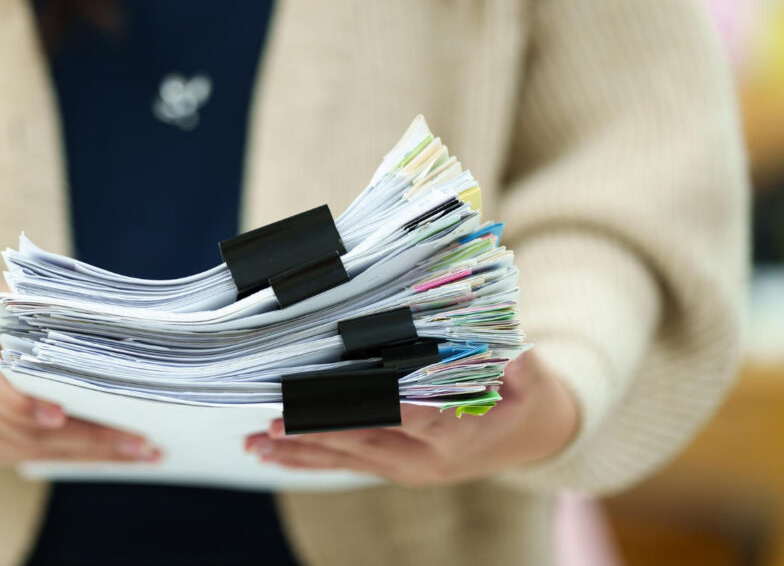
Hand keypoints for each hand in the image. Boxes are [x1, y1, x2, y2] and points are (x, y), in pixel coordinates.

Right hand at [0, 287, 161, 465]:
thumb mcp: (5, 299)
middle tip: (140, 442)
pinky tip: (116, 455)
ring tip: (143, 453)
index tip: (60, 415)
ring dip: (94, 455)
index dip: (23, 407)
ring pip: (37, 452)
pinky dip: (77, 456)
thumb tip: (108, 321)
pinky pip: (35, 457)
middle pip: (27, 432)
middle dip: (89, 440)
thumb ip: (41, 313)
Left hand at [244, 350, 577, 485]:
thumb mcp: (531, 374)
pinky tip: (274, 452)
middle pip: (362, 441)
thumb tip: (496, 323)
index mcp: (457, 434)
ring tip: (255, 444)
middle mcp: (426, 460)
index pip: (407, 418)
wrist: (537, 438)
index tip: (330, 401)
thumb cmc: (530, 398)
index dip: (369, 408)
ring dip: (300, 450)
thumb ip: (512, 354)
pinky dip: (310, 456)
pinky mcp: (395, 468)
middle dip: (316, 430)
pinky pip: (348, 463)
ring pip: (346, 458)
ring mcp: (408, 468)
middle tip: (271, 421)